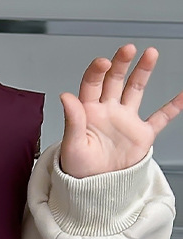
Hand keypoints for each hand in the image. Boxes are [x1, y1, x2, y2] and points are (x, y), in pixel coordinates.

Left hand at [59, 44, 182, 177]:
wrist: (94, 189)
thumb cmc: (77, 168)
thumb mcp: (72, 145)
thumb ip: (72, 120)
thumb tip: (65, 96)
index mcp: (88, 111)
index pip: (92, 84)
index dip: (97, 71)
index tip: (104, 62)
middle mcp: (107, 110)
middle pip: (114, 80)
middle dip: (121, 63)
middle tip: (128, 49)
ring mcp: (125, 120)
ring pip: (136, 90)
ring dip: (143, 72)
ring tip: (150, 54)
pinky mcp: (141, 134)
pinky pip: (160, 118)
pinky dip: (172, 108)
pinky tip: (182, 96)